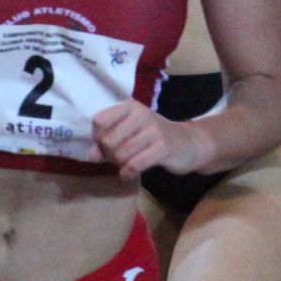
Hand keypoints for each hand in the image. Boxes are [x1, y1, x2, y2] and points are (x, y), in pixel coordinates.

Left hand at [92, 101, 215, 181]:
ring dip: (120, 165)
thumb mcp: (130, 134)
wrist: (189, 143)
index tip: (106, 145)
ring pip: (120, 154)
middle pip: (108, 140)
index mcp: (130, 106)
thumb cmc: (154, 138)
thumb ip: (108, 141)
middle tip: (119, 158)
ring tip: (127, 164)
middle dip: (109, 155)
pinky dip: (127, 173)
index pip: (99, 121)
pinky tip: (130, 174)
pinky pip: (134, 164)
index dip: (98, 138)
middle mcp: (141, 114)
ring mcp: (153, 130)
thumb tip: (91, 155)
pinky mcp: (163, 147)